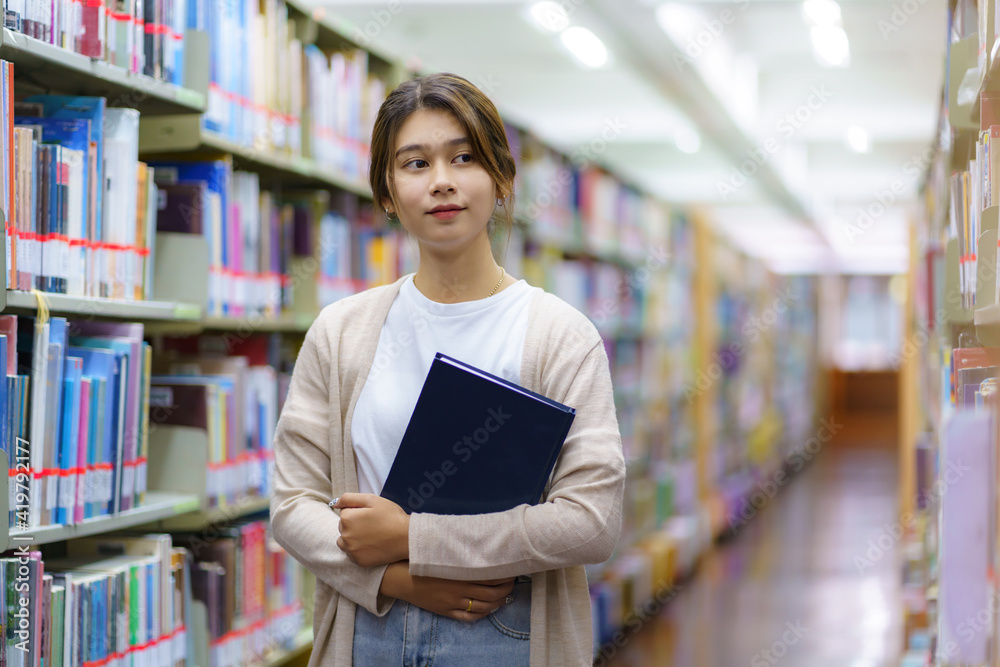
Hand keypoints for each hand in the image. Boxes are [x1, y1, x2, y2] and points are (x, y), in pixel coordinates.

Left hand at [333, 493, 409, 566]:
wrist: (406, 538)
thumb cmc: (391, 516)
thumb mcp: (372, 499)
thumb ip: (349, 498)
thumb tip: (334, 504)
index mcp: (347, 519)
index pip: (345, 512)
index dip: (358, 511)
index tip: (371, 515)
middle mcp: (345, 536)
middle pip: (344, 527)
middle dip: (354, 524)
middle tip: (373, 525)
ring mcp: (351, 551)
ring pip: (345, 541)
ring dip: (353, 538)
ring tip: (371, 536)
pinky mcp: (358, 561)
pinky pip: (352, 554)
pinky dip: (359, 550)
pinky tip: (372, 545)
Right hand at [379, 562, 515, 621]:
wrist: (401, 577)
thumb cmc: (423, 560)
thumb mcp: (444, 553)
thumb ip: (462, 551)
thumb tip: (479, 541)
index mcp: (461, 571)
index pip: (492, 576)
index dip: (506, 575)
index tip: (513, 569)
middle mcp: (460, 588)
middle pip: (492, 593)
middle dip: (506, 589)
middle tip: (512, 583)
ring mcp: (454, 602)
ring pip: (483, 607)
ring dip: (497, 603)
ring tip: (503, 597)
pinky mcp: (446, 611)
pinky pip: (468, 617)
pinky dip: (481, 615)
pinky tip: (486, 610)